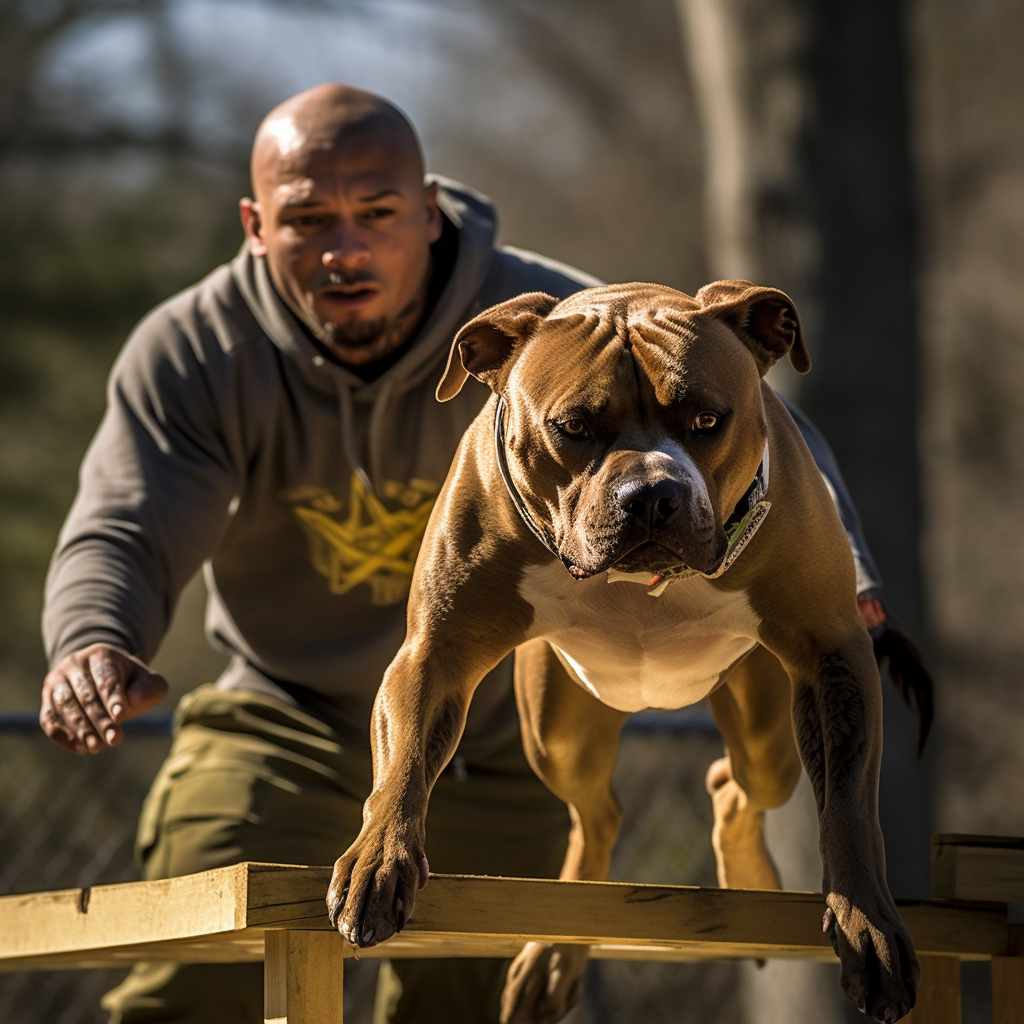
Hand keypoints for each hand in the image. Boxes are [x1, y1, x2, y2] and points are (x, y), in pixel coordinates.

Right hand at [40, 643, 168, 753]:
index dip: (113, 697)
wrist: (102, 677)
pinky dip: (62, 735)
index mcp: (101, 655)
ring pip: (65, 706)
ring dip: (81, 730)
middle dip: (100, 720)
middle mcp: (74, 664)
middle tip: (114, 740)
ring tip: (96, 747)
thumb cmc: (130, 682)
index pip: (106, 678)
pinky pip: (49, 718)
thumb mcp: (147, 682)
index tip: (120, 715)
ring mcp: (57, 680)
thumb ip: (147, 689)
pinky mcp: (47, 699)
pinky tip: (79, 748)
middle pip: (86, 695)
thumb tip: (131, 701)